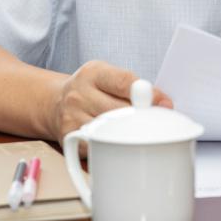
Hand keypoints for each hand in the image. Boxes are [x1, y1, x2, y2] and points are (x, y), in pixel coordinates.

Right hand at [52, 60, 172, 138]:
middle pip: (120, 110)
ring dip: (131, 134)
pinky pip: (99, 146)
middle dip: (142, 117)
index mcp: (93, 73)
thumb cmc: (91, 89)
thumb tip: (161, 103)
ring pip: (111, 131)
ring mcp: (72, 117)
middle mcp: (79, 94)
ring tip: (141, 133)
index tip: (165, 104)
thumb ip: (130, 86)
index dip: (148, 94)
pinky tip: (120, 143)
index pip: (124, 82)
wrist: (55, 102)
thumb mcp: (107, 76)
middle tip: (158, 122)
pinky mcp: (69, 138)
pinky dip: (113, 147)